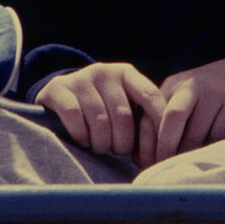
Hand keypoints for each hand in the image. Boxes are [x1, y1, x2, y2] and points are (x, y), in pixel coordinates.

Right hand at [35, 62, 164, 161]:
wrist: (59, 93)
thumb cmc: (100, 106)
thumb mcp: (121, 102)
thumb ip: (140, 115)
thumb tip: (165, 145)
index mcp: (127, 74)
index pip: (151, 96)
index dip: (158, 124)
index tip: (160, 148)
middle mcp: (105, 72)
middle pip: (123, 115)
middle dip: (123, 142)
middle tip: (119, 151)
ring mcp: (81, 78)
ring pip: (99, 120)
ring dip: (102, 143)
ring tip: (101, 148)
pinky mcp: (58, 89)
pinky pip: (74, 116)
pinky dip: (81, 134)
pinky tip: (83, 141)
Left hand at [150, 56, 224, 165]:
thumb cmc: (209, 93)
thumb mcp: (184, 97)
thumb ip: (164, 119)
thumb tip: (144, 156)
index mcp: (173, 85)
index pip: (150, 117)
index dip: (147, 145)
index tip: (147, 164)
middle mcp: (192, 86)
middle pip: (172, 120)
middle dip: (166, 149)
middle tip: (166, 168)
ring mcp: (215, 92)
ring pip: (196, 132)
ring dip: (190, 153)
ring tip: (188, 163)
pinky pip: (219, 135)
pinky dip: (212, 148)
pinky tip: (210, 151)